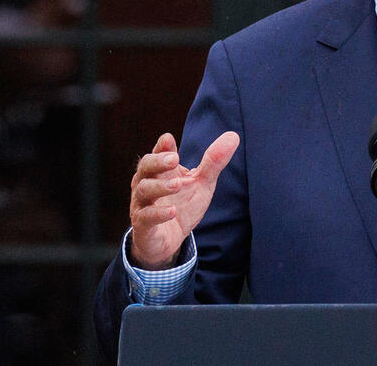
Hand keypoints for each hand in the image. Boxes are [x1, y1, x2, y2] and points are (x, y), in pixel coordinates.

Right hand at [128, 131, 239, 269]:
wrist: (168, 240)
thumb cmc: (182, 205)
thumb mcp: (201, 183)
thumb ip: (213, 161)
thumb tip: (234, 136)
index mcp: (161, 171)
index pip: (157, 153)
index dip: (161, 147)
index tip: (168, 140)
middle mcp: (147, 184)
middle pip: (144, 167)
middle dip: (157, 161)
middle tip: (174, 159)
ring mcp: (143, 205)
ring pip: (144, 190)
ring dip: (161, 186)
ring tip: (178, 184)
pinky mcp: (143, 226)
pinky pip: (146, 217)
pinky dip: (158, 213)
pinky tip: (172, 211)